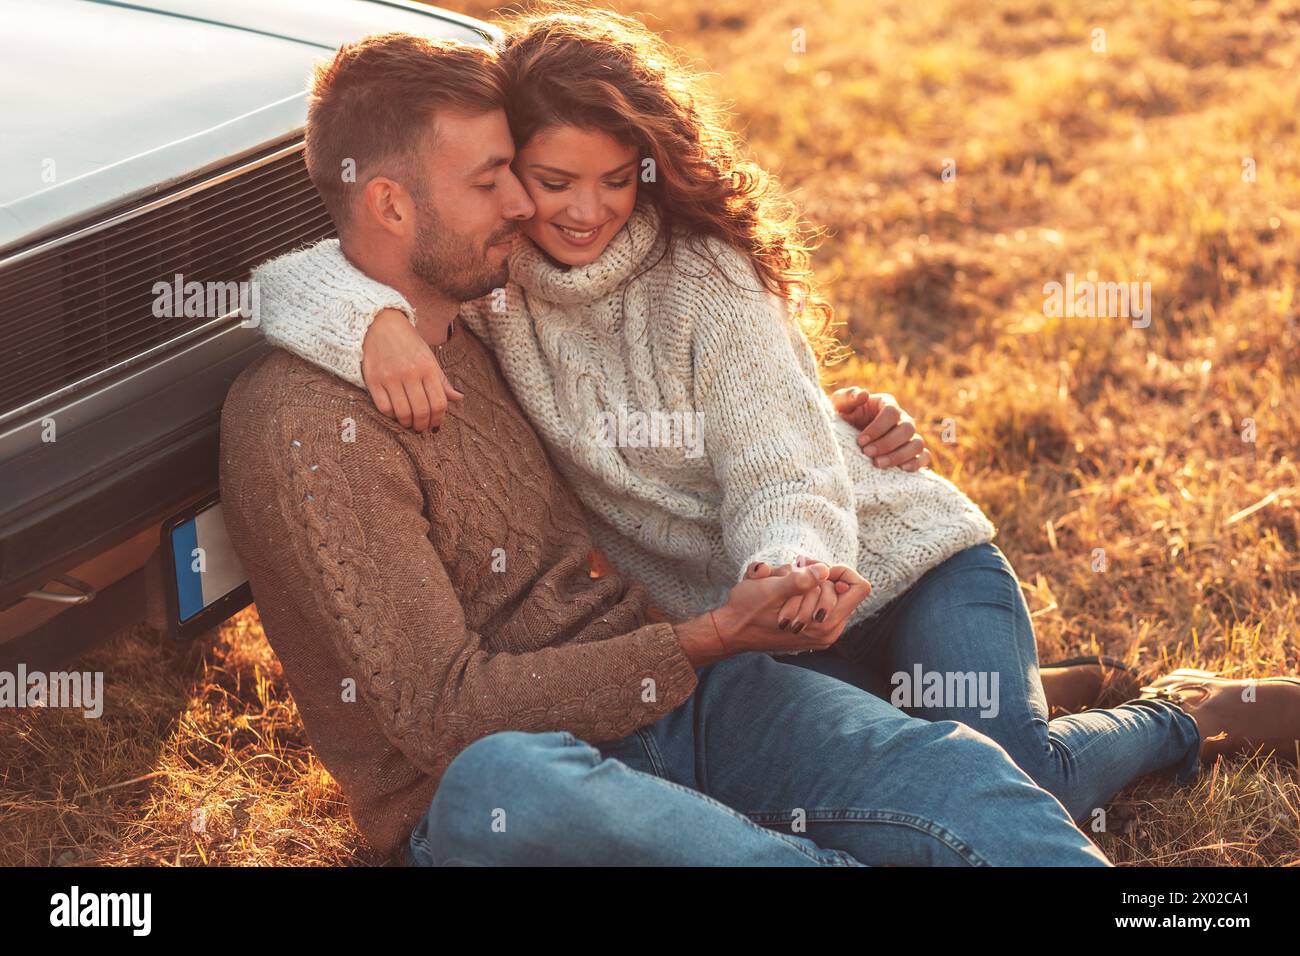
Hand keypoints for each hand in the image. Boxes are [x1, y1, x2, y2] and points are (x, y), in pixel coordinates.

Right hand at [361, 308, 464, 432]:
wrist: (380, 324)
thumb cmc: (408, 343)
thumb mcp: (429, 358)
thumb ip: (442, 381)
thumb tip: (458, 399)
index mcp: (428, 368)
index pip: (439, 403)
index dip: (438, 419)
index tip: (435, 425)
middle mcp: (410, 373)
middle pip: (422, 411)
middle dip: (423, 425)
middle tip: (422, 428)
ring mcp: (390, 377)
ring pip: (403, 412)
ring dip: (407, 423)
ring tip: (409, 423)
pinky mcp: (373, 380)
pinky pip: (384, 407)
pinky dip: (391, 416)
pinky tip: (395, 413)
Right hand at [747, 556, 871, 642]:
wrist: (731, 630)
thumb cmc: (748, 608)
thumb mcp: (771, 589)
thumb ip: (800, 581)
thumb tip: (823, 570)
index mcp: (826, 623)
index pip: (859, 587)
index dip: (841, 570)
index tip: (815, 567)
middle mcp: (828, 631)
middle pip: (843, 588)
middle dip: (819, 574)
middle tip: (794, 568)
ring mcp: (820, 632)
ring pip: (829, 594)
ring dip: (809, 583)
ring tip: (784, 583)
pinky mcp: (810, 631)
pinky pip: (818, 603)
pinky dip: (805, 593)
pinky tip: (785, 594)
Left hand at [830, 387, 931, 470]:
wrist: (844, 436)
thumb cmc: (843, 418)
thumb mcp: (840, 405)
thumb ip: (848, 397)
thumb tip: (864, 394)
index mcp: (886, 404)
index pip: (891, 412)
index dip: (878, 427)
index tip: (860, 441)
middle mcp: (902, 419)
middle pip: (907, 428)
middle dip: (887, 443)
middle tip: (867, 453)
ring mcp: (908, 436)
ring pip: (917, 443)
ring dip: (899, 455)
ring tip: (878, 464)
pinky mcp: (911, 452)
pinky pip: (924, 456)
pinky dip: (917, 463)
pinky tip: (902, 469)